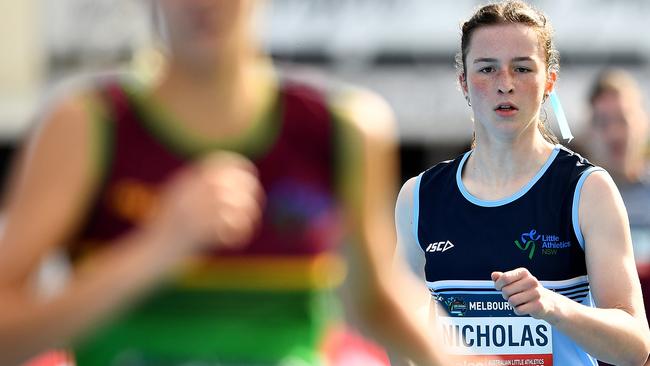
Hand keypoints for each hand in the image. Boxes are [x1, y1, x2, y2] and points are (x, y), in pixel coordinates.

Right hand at [149, 151, 264, 251]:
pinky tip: (239, 241)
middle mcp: (186, 194)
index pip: (215, 163)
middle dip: (248, 188)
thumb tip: (230, 179)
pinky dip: (239, 232)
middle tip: (257, 200)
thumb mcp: (177, 200)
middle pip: (227, 182)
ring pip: (232, 203)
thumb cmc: (166, 230)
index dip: (237, 164)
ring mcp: (190, 212)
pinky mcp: (195, 233)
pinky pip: (227, 226)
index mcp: (182, 183)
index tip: (252, 172)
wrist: (149, 254)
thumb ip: (197, 187)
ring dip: (247, 213)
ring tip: (250, 223)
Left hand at [492, 268, 559, 321]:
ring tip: (519, 301)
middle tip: (513, 295)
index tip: (499, 287)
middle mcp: (531, 281)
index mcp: (524, 273)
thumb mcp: (515, 281)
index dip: (498, 285)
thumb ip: (502, 278)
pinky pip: (518, 310)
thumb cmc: (526, 290)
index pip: (505, 278)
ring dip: (512, 304)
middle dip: (505, 295)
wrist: (547, 301)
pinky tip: (524, 307)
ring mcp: (536, 293)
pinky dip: (517, 310)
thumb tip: (493, 275)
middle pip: (506, 291)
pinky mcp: (538, 305)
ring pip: (511, 301)